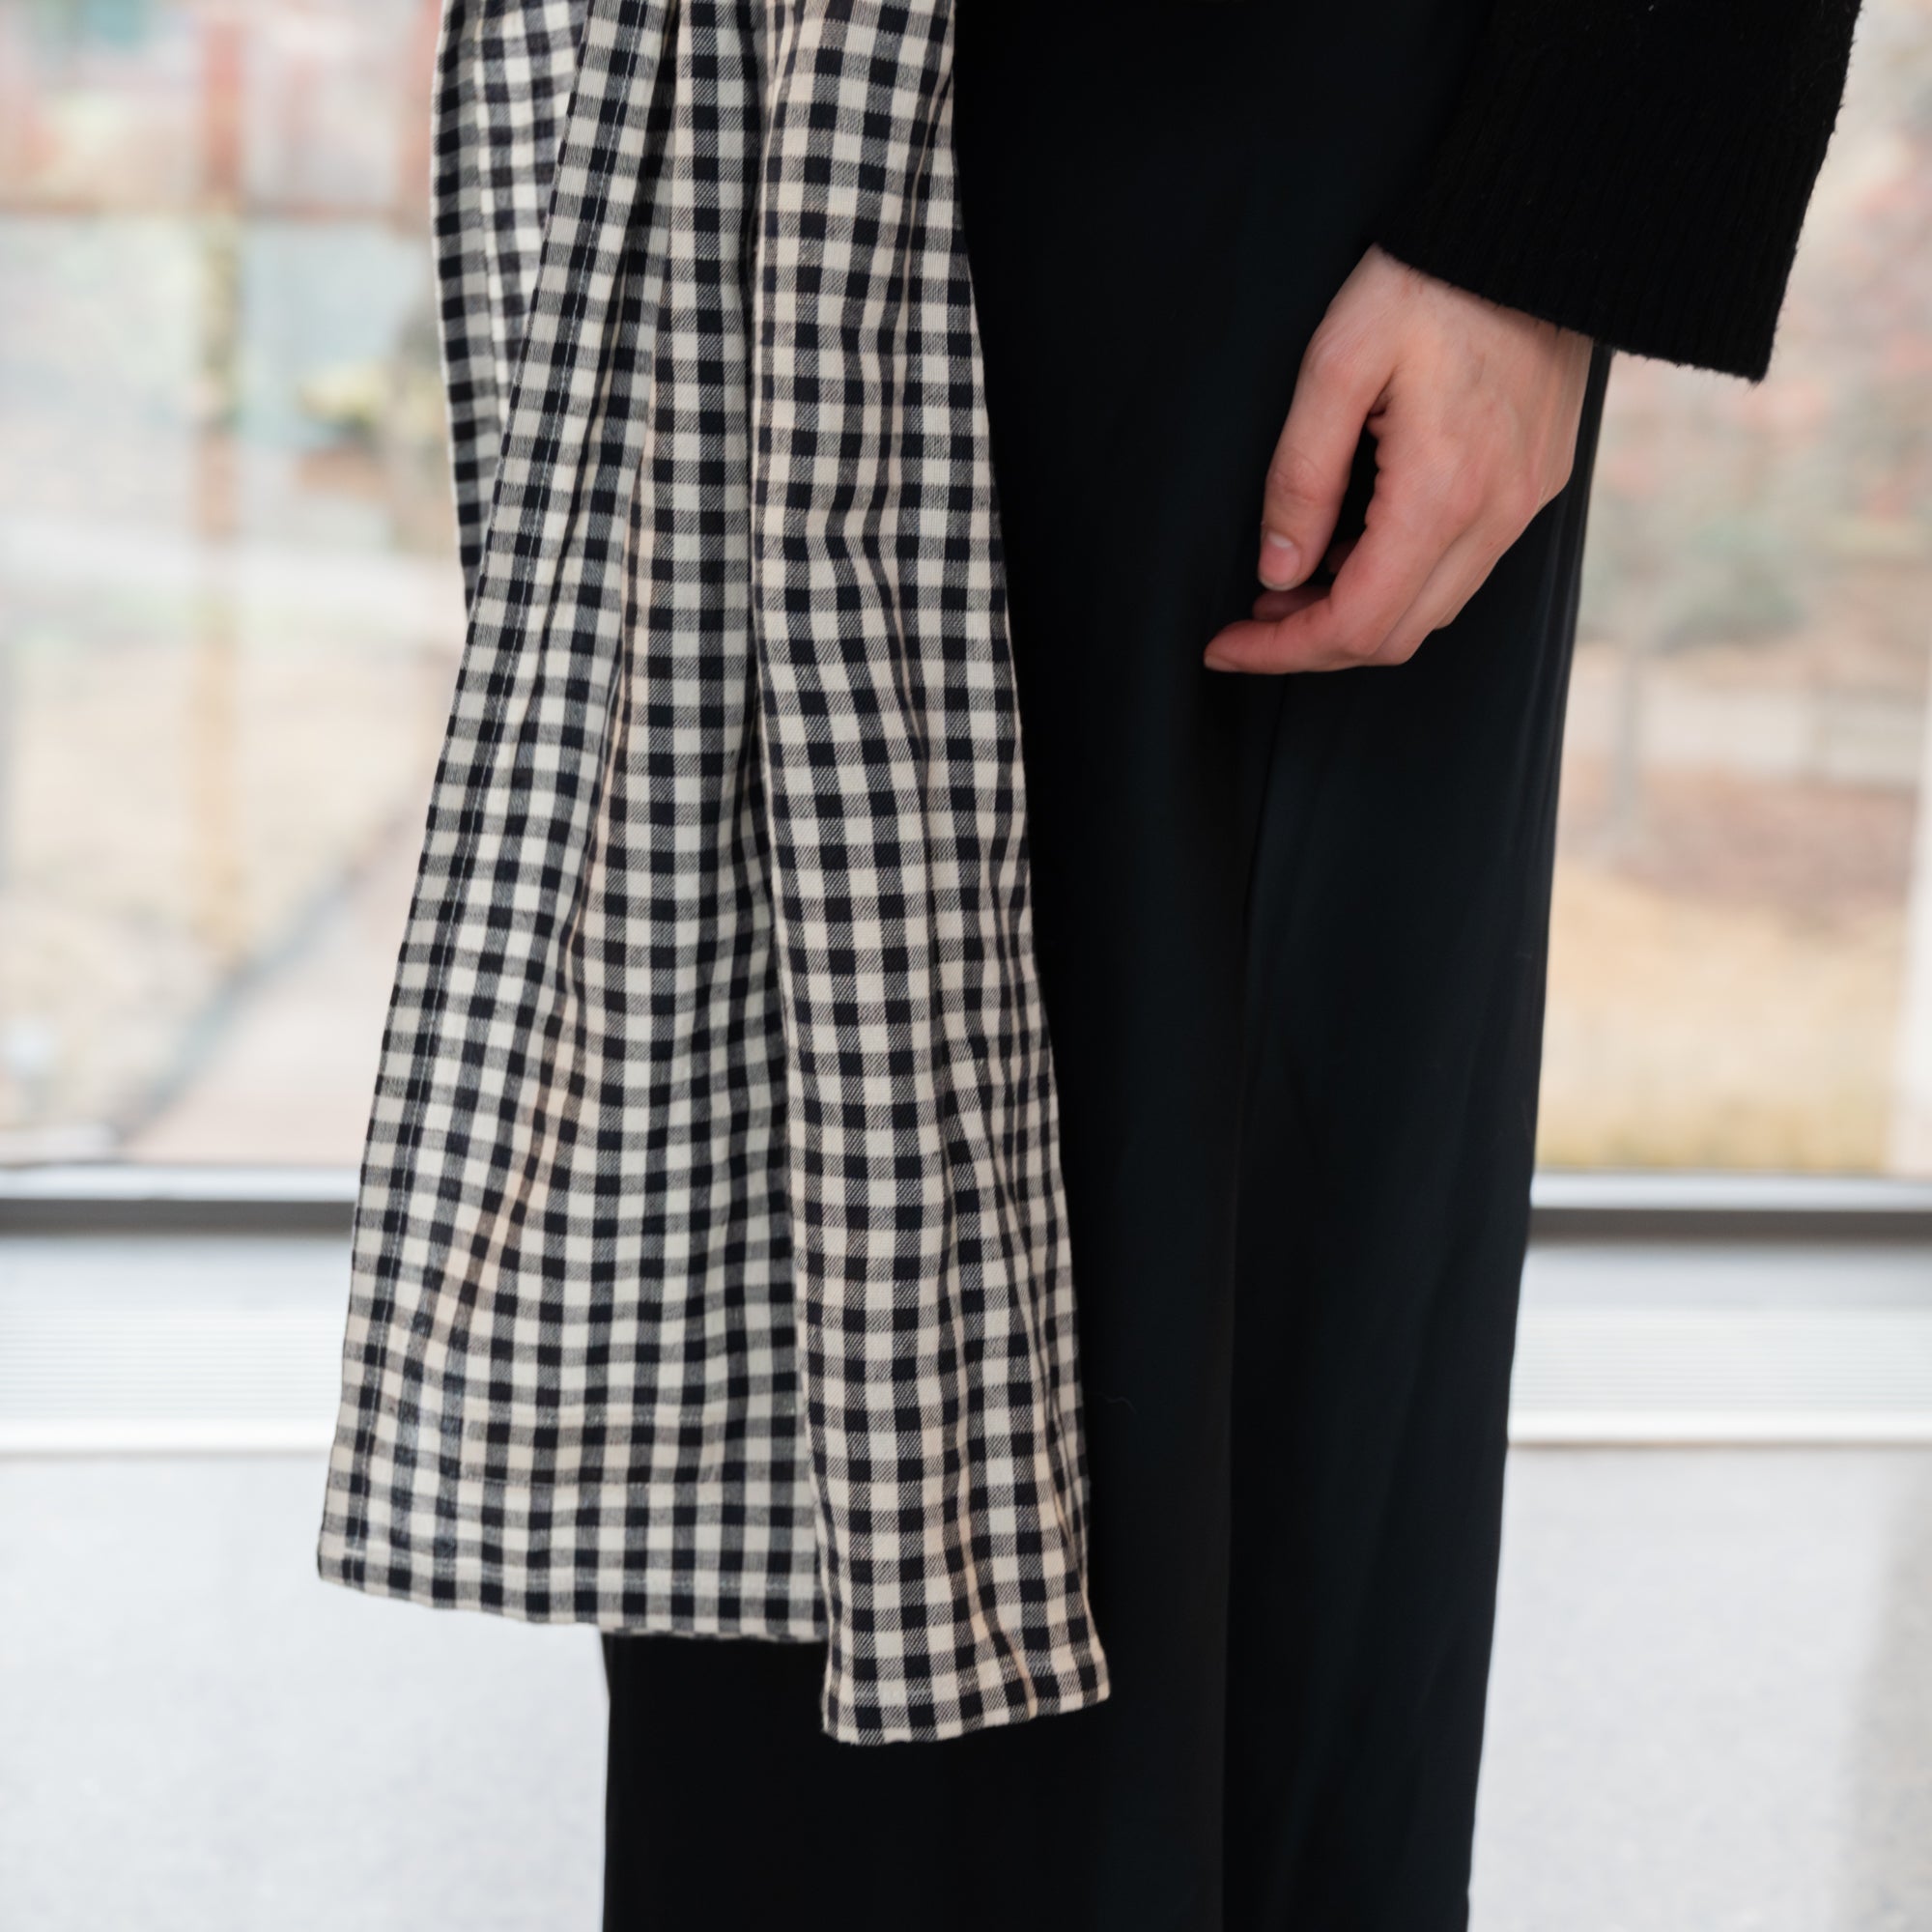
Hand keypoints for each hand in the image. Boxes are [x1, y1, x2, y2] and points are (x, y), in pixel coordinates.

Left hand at [1203, 245, 1591, 673]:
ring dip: (1355, 617)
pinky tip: (1350, 550)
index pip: (1355, 624)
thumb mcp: (1337, 363)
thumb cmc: (1427, 279)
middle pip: (1394, 637)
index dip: (1282, 650)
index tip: (1224, 646)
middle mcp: (1494, 516)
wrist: (1538, 225)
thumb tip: (1277, 570)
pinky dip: (1397, 583)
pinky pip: (1459, 570)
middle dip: (1311, 645)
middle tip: (1249, 620)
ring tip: (1289, 588)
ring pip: (1429, 612)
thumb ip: (1302, 474)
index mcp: (1441, 493)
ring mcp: (1522, 505)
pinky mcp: (1533, 486)